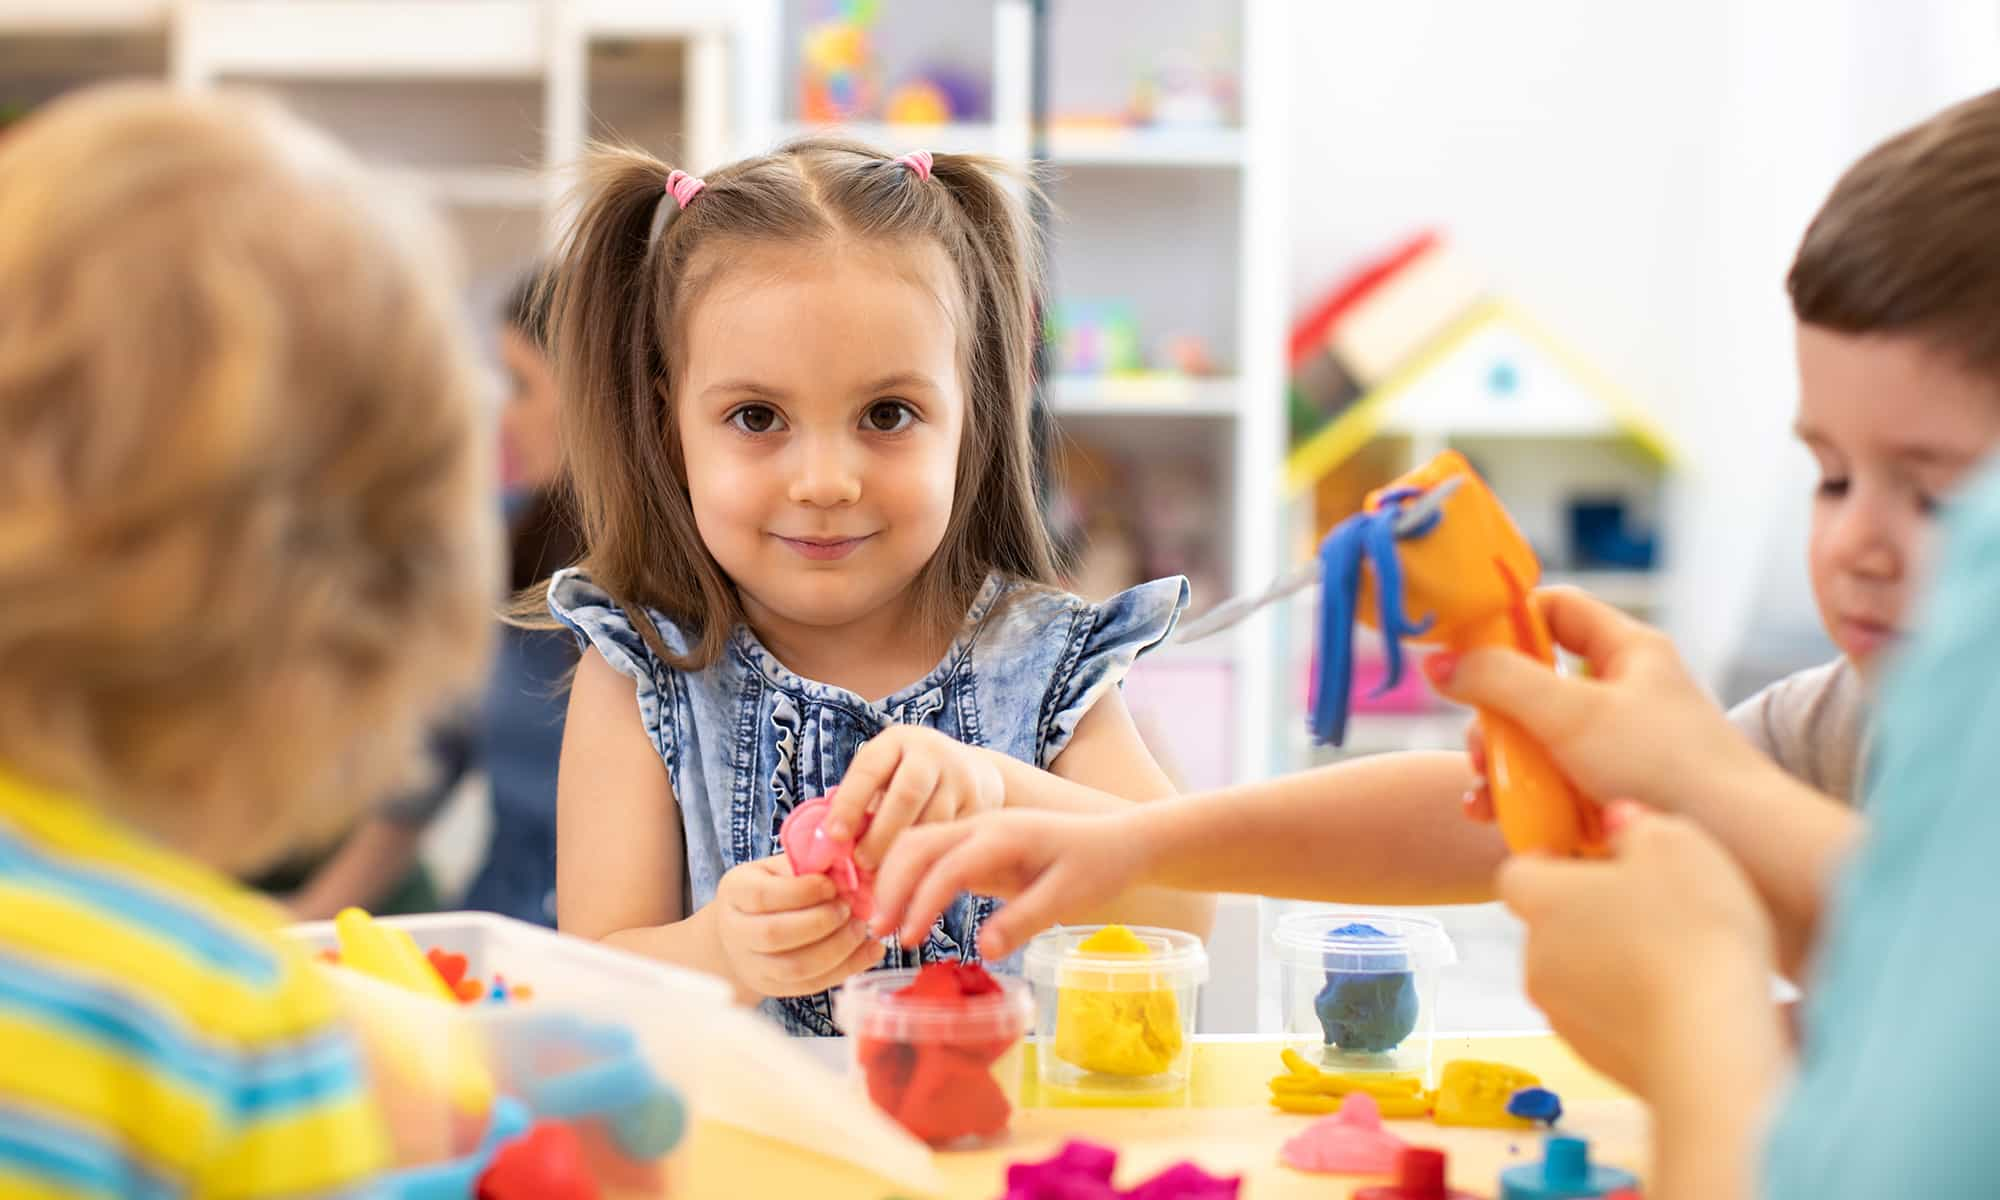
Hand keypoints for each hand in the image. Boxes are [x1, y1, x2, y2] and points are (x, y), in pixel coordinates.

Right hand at [713, 855, 882, 997]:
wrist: (742, 929)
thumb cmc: (770, 888)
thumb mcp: (779, 868)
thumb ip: (807, 866)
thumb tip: (848, 867)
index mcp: (734, 893)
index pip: (764, 896)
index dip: (803, 891)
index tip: (832, 885)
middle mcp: (735, 932)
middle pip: (776, 935)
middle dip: (821, 922)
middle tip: (849, 908)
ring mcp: (751, 965)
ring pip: (795, 967)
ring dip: (837, 948)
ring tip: (861, 929)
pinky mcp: (773, 987)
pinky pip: (811, 985)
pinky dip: (846, 968)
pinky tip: (871, 950)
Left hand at [826, 725, 1004, 871]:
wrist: (974, 773)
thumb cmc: (909, 780)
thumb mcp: (885, 775)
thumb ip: (861, 801)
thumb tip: (829, 843)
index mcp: (896, 742)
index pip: (868, 771)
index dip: (849, 804)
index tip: (834, 837)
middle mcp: (931, 752)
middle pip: (905, 795)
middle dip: (880, 835)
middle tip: (862, 864)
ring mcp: (960, 775)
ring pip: (933, 819)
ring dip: (908, 851)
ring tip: (887, 875)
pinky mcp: (981, 801)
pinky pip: (954, 833)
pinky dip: (934, 855)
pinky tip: (917, 872)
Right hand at [871, 809, 1146, 958]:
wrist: (1120, 840)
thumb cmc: (1098, 867)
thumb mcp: (1068, 898)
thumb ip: (1025, 920)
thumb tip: (982, 950)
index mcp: (1005, 834)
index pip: (947, 864)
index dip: (921, 902)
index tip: (908, 941)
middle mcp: (984, 825)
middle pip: (918, 843)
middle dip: (891, 886)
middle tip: (878, 932)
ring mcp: (978, 831)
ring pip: (918, 843)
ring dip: (894, 879)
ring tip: (885, 924)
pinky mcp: (978, 844)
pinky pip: (932, 853)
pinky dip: (909, 876)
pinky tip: (904, 908)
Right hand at [1428, 586, 1771, 819]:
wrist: (1744, 852)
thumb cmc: (1667, 769)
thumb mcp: (1571, 713)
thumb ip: (1499, 680)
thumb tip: (1438, 660)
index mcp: (1629, 652)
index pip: (1554, 608)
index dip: (1506, 621)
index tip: (1463, 651)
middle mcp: (1626, 694)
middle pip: (1533, 682)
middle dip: (1493, 716)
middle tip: (1479, 746)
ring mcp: (1621, 748)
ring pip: (1538, 740)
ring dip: (1501, 766)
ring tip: (1483, 797)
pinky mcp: (1615, 795)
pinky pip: (1554, 785)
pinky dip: (1524, 801)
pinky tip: (1502, 822)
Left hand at [1499, 802, 1780, 1099]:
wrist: (1710, 1044)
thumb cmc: (1690, 931)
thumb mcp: (1675, 845)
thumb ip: (1636, 825)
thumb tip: (1620, 822)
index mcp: (1541, 899)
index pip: (1519, 872)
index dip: (1555, 862)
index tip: (1595, 860)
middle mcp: (1536, 959)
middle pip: (1550, 926)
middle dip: (1591, 915)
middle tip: (1651, 908)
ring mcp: (1562, 1016)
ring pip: (1578, 976)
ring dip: (1613, 964)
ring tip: (1676, 959)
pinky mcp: (1597, 1060)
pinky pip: (1608, 1022)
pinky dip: (1634, 1010)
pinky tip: (1685, 1003)